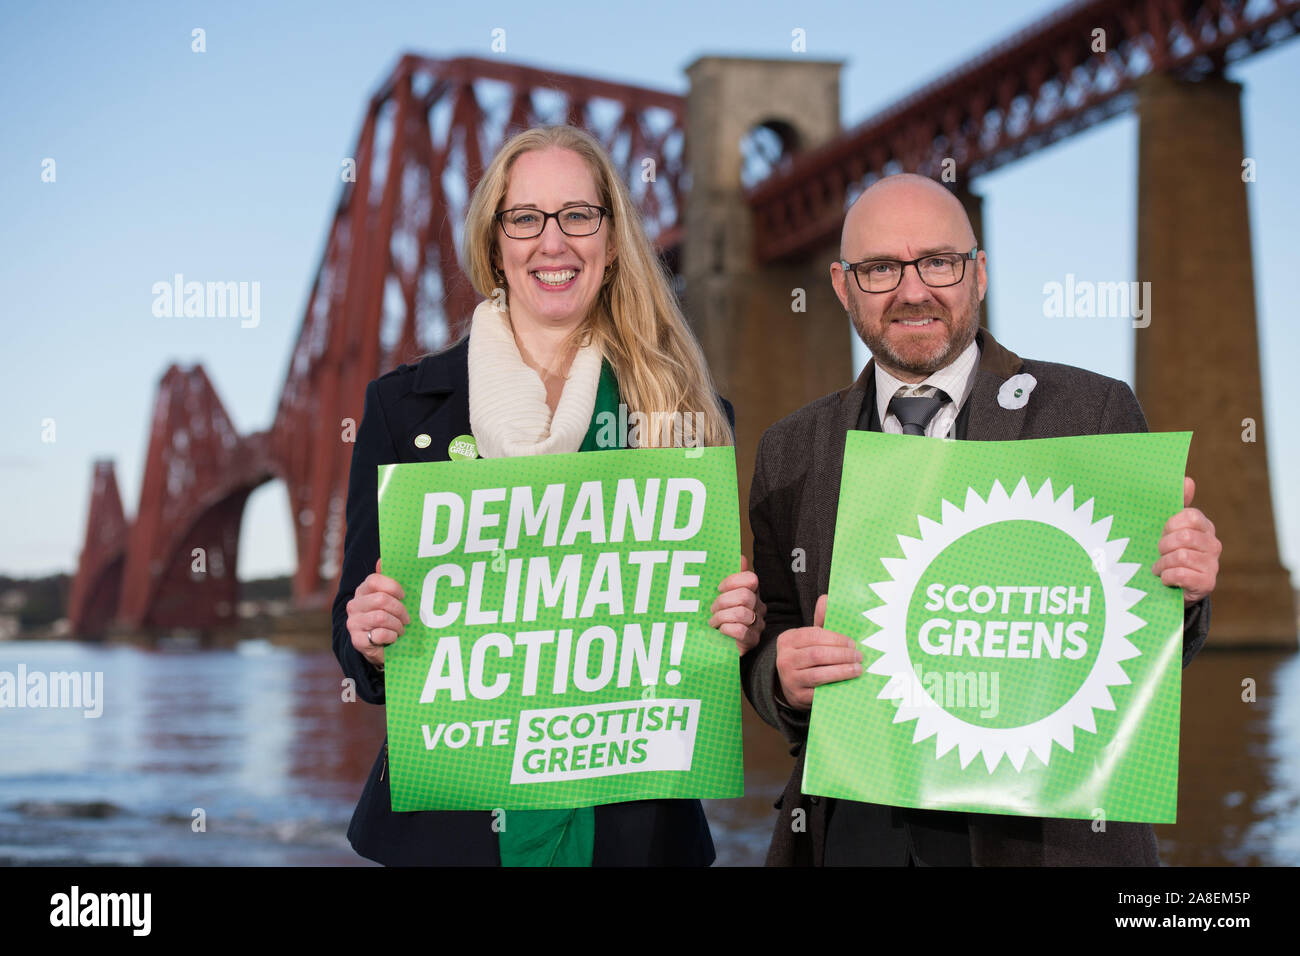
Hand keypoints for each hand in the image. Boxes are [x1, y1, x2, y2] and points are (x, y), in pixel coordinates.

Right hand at [346, 558, 409, 667]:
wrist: (379, 646)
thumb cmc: (387, 618)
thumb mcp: (389, 598)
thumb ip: (386, 580)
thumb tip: (382, 559)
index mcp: (362, 591)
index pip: (374, 580)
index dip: (393, 587)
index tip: (403, 596)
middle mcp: (354, 605)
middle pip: (381, 600)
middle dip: (400, 610)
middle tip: (407, 618)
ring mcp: (353, 623)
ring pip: (381, 617)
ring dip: (397, 625)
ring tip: (400, 629)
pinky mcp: (357, 640)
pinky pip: (380, 634)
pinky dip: (391, 636)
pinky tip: (392, 638)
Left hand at [709, 555, 764, 655]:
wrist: (716, 645)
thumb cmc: (718, 617)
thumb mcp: (720, 595)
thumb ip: (730, 578)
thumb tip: (740, 557)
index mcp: (751, 592)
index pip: (751, 579)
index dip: (732, 581)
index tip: (718, 588)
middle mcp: (758, 606)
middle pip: (745, 596)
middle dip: (723, 602)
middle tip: (712, 609)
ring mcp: (757, 624)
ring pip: (741, 613)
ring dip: (721, 617)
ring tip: (713, 622)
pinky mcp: (753, 640)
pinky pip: (741, 631)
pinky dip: (727, 629)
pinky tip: (721, 631)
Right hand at [775, 593, 862, 710]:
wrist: (790, 684)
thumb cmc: (807, 656)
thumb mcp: (809, 638)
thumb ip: (820, 620)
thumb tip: (827, 598)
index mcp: (788, 639)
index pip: (814, 635)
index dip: (836, 639)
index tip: (853, 643)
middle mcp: (785, 659)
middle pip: (817, 654)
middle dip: (841, 655)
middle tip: (859, 656)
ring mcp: (790, 679)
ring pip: (818, 674)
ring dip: (841, 671)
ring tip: (857, 669)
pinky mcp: (798, 696)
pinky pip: (819, 692)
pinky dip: (835, 686)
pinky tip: (848, 683)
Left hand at [1152, 476, 1220, 604]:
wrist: (1174, 588)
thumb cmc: (1170, 553)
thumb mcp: (1170, 529)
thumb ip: (1178, 505)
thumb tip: (1187, 480)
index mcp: (1204, 527)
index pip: (1190, 516)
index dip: (1171, 525)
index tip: (1163, 532)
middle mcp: (1213, 544)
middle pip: (1183, 537)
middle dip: (1163, 545)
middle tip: (1159, 553)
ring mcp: (1212, 564)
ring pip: (1181, 556)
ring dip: (1163, 563)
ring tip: (1159, 568)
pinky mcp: (1207, 583)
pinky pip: (1182, 574)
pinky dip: (1168, 576)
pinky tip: (1166, 579)